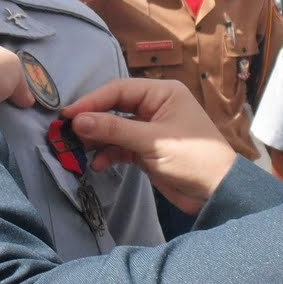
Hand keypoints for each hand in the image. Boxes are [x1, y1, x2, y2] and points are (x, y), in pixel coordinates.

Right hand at [63, 79, 237, 213]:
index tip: (67, 115)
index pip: (118, 90)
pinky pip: (120, 146)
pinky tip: (98, 165)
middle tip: (65, 133)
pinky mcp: (147, 150)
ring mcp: (150, 128)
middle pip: (114, 107)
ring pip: (114, 128)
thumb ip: (114, 130)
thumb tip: (77, 121)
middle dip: (92, 121)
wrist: (217, 193)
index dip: (91, 101)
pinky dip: (108, 154)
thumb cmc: (192, 158)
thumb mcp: (152, 142)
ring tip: (77, 150)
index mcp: (162, 93)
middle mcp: (155, 106)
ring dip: (97, 139)